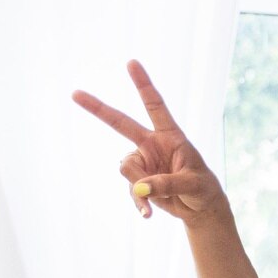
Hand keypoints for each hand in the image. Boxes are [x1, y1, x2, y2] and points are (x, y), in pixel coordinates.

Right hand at [72, 60, 224, 222]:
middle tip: (74, 93)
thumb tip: (140, 189)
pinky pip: (130, 189)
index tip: (131, 62)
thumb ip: (166, 184)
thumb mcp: (192, 184)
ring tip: (161, 197)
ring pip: (126, 168)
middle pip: (120, 123)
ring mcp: (143, 162)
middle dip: (97, 109)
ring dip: (139, 185)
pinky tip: (148, 215)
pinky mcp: (138, 180)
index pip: (155, 106)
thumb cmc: (203, 189)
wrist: (200, 209)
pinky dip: (137, 201)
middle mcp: (151, 145)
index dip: (143, 84)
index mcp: (170, 136)